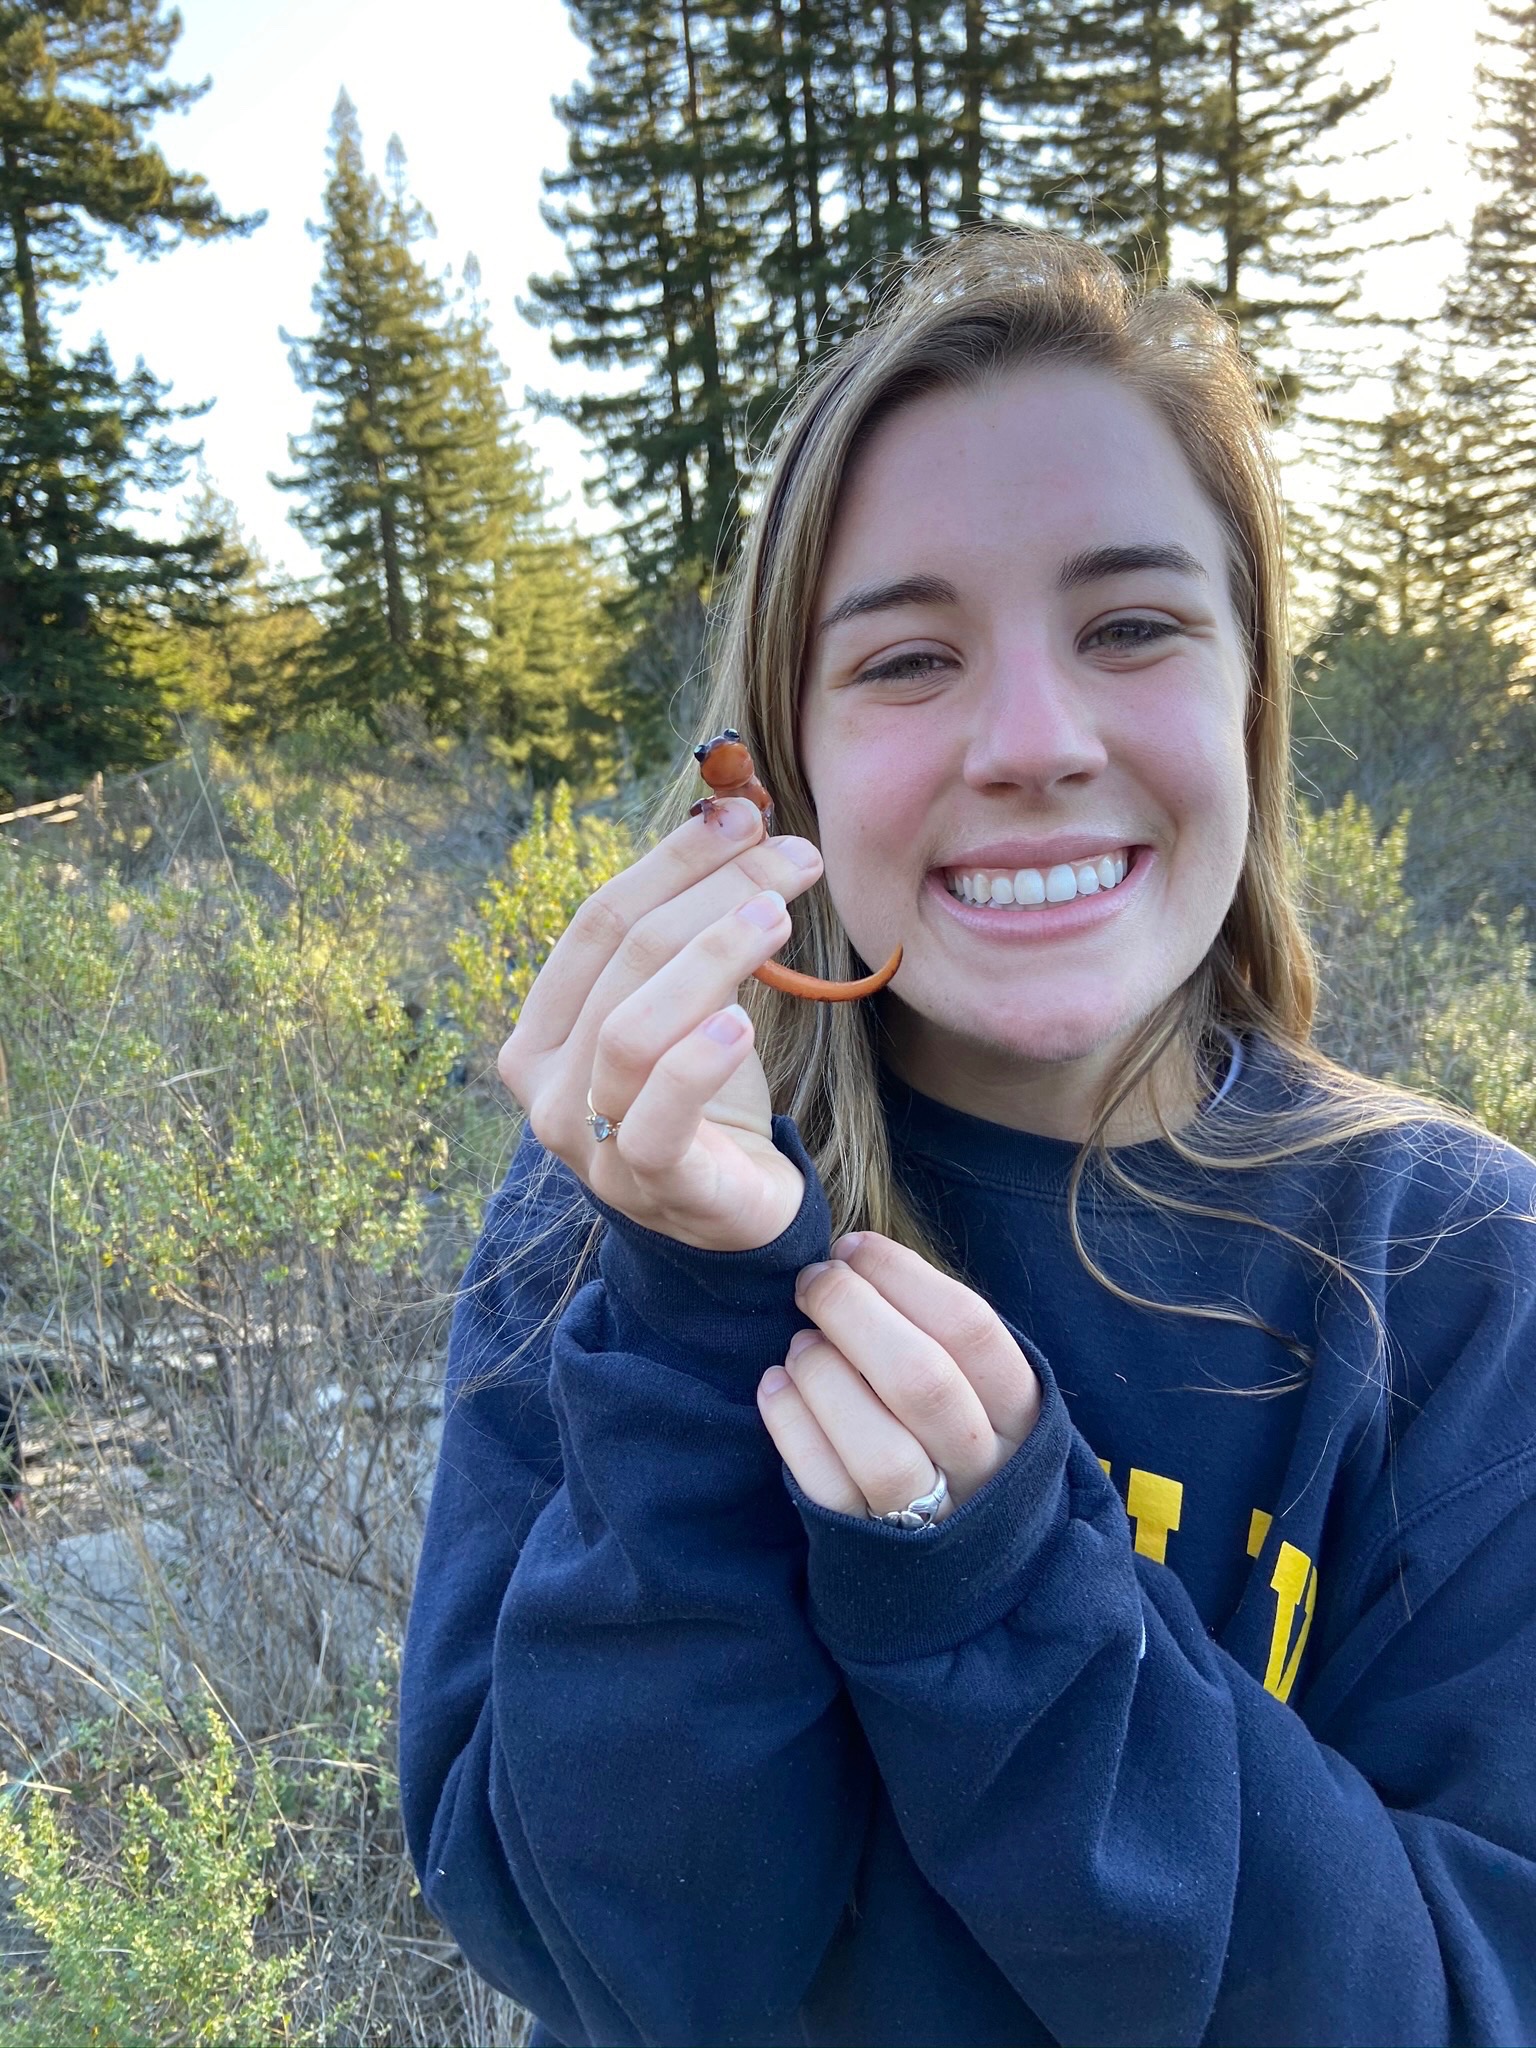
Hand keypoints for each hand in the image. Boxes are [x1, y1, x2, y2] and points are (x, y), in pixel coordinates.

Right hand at [498, 798, 824, 1250]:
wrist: (732, 1216)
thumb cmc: (706, 1097)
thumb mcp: (692, 1004)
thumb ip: (693, 929)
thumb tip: (739, 816)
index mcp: (542, 1031)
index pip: (596, 921)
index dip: (671, 859)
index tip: (744, 813)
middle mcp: (547, 1087)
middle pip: (623, 960)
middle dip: (712, 891)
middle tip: (791, 857)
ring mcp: (589, 1144)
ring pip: (631, 1029)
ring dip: (711, 956)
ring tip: (778, 915)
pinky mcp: (649, 1186)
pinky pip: (657, 1117)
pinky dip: (697, 1062)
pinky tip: (744, 1022)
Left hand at [757, 1233, 1041, 1521]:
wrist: (963, 1568)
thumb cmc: (956, 1442)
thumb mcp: (979, 1392)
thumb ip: (936, 1334)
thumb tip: (855, 1261)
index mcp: (1022, 1415)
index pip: (971, 1329)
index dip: (903, 1276)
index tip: (853, 1248)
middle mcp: (984, 1469)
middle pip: (922, 1381)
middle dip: (853, 1313)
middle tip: (814, 1281)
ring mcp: (931, 1519)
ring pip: (879, 1450)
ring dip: (824, 1377)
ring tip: (800, 1344)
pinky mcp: (870, 1549)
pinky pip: (827, 1490)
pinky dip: (793, 1428)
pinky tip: (775, 1386)